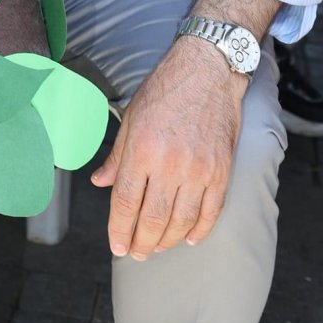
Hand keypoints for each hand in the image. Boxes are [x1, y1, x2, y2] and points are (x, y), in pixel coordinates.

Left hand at [91, 36, 245, 259]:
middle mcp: (170, 163)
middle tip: (134, 252)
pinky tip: (187, 237)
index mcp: (142, 149)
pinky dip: (198, 231)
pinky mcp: (222, 171)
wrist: (208, 70)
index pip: (126, 203)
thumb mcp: (132, 117)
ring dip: (166, 241)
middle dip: (140, 243)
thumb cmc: (166, 89)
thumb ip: (117, 156)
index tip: (116, 245)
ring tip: (155, 246)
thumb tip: (100, 182)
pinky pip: (210, 213)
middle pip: (152, 220)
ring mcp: (199, 170)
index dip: (118, 230)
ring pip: (180, 223)